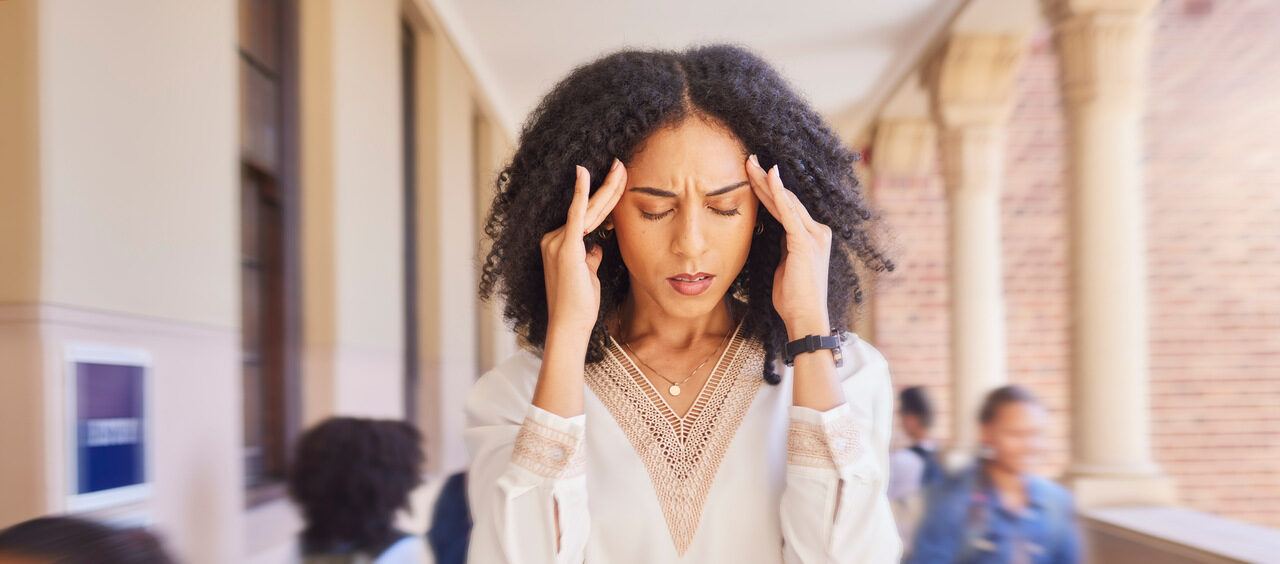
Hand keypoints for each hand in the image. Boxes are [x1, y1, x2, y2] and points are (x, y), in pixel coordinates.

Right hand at [540, 159, 627, 337]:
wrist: (569, 325)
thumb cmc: (580, 305)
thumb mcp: (588, 275)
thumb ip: (589, 257)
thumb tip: (597, 247)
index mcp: (559, 243)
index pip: (588, 215)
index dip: (603, 196)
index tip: (617, 179)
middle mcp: (553, 238)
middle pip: (589, 208)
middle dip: (608, 185)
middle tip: (621, 164)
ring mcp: (557, 241)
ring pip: (590, 211)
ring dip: (608, 189)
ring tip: (621, 168)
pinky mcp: (565, 247)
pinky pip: (576, 215)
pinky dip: (581, 193)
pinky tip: (585, 173)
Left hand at [745, 155, 831, 337]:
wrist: (805, 318)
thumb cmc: (792, 299)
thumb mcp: (785, 266)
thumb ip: (784, 248)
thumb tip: (775, 236)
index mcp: (812, 237)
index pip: (787, 207)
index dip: (769, 190)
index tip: (753, 175)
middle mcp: (817, 232)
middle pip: (786, 199)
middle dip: (765, 179)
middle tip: (748, 159)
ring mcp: (813, 235)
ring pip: (785, 201)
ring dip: (766, 181)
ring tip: (749, 163)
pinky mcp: (805, 242)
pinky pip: (788, 212)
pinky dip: (778, 192)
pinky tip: (769, 176)